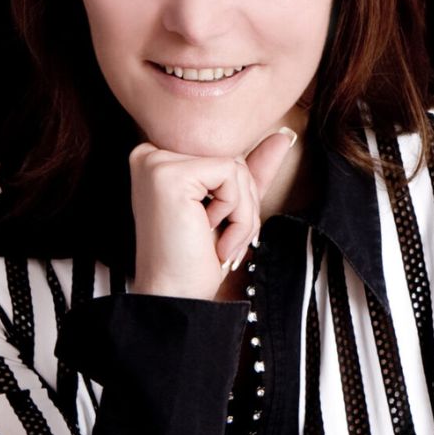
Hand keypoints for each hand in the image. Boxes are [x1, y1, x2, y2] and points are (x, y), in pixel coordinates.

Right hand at [128, 127, 297, 300]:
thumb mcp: (230, 207)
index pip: (223, 155)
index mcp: (158, 158)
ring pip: (235, 166)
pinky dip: (236, 212)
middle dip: (243, 203)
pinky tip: (212, 236)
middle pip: (230, 157)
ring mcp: (156, 161)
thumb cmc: (194, 259)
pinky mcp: (168, 174)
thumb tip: (283, 136)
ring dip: (242, 212)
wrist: (176, 298)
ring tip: (218, 240)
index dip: (236, 194)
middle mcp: (150, 154)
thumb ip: (252, 170)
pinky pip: (231, 174)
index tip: (217, 228)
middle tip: (223, 240)